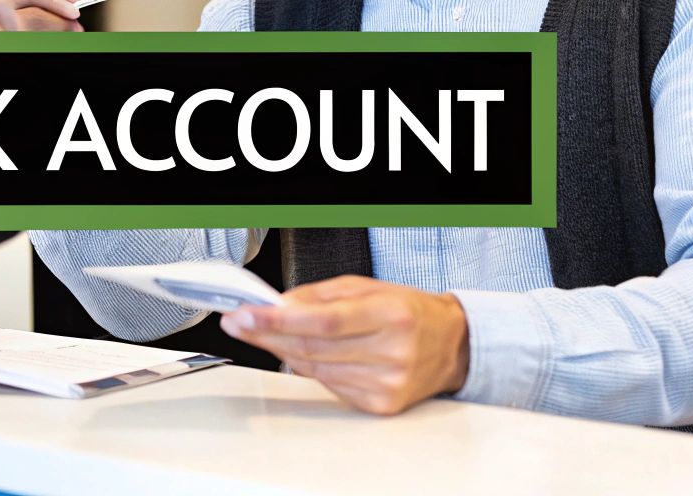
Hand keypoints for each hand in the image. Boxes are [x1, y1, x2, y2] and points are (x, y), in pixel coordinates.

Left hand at [219, 275, 469, 414]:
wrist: (452, 345)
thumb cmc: (409, 311)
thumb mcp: (367, 288)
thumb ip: (319, 296)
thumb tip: (277, 305)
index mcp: (391, 314)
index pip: (323, 321)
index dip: (278, 320)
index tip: (246, 314)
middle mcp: (393, 351)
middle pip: (313, 348)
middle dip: (268, 334)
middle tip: (240, 321)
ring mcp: (388, 383)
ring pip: (316, 369)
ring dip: (285, 350)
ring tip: (270, 333)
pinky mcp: (381, 405)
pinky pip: (330, 385)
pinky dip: (311, 368)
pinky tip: (308, 353)